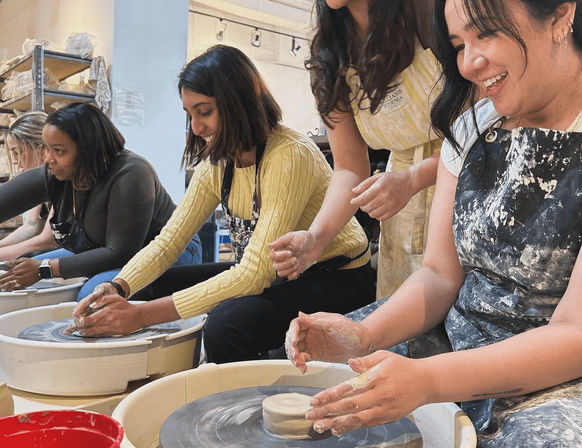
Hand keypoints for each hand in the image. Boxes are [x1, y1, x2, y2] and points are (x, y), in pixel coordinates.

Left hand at [0, 258, 40, 290]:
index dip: (1, 276)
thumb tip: (6, 262)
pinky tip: (8, 289)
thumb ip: (14, 262)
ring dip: (4, 286)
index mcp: (16, 269)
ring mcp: (20, 280)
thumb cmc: (34, 264)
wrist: (42, 269)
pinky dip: (11, 288)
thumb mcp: (23, 260)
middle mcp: (16, 275)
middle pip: (5, 279)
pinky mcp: (24, 284)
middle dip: (1, 281)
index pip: (5, 273)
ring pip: (9, 284)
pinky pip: (15, 287)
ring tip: (1, 287)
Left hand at [72, 286, 140, 335]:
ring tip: (80, 332)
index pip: (89, 316)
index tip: (76, 321)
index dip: (81, 320)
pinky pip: (102, 333)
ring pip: (94, 330)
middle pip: (90, 324)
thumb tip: (92, 304)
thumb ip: (103, 299)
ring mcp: (111, 325)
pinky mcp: (114, 331)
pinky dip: (94, 334)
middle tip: (75, 328)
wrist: (139, 315)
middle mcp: (108, 318)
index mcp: (107, 310)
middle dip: (81, 326)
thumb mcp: (116, 298)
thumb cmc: (127, 307)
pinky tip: (90, 333)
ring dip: (86, 331)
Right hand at [269, 231, 321, 279]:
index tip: (290, 252)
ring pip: (281, 274)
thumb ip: (280, 241)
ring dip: (289, 269)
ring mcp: (288, 265)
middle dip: (286, 264)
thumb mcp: (292, 236)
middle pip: (276, 267)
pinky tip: (300, 266)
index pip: (272, 257)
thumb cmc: (303, 238)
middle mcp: (281, 258)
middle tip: (295, 258)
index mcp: (279, 250)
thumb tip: (269, 245)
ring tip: (297, 262)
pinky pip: (290, 277)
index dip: (280, 256)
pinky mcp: (295, 271)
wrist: (316, 243)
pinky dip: (295, 273)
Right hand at [285, 311, 371, 372]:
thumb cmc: (351, 330)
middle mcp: (311, 331)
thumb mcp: (334, 323)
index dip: (292, 333)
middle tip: (295, 356)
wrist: (363, 345)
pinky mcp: (316, 354)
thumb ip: (316, 321)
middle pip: (293, 338)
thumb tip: (300, 314)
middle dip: (291, 347)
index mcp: (314, 321)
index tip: (294, 341)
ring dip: (294, 357)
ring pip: (296, 349)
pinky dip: (300, 363)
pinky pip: (303, 358)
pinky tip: (303, 368)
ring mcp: (312, 343)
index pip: (296, 325)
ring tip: (299, 364)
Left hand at [306, 351, 429, 435]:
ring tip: (319, 426)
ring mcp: (384, 409)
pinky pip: (366, 424)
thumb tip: (350, 363)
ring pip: (357, 419)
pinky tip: (337, 429)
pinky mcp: (387, 418)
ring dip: (336, 423)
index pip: (349, 388)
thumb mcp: (384, 356)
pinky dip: (350, 428)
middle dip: (327, 412)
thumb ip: (366, 360)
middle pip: (349, 407)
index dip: (330, 396)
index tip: (315, 400)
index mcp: (377, 378)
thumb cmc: (403, 367)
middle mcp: (380, 396)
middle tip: (310, 415)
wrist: (426, 382)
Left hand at [351, 171, 413, 220]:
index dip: (356, 201)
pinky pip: (381, 218)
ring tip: (370, 206)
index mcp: (379, 187)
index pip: (363, 198)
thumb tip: (353, 191)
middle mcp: (385, 197)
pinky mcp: (395, 210)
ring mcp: (391, 205)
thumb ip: (365, 184)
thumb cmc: (391, 179)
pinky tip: (377, 209)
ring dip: (369, 211)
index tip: (352, 201)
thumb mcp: (377, 177)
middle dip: (362, 206)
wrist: (409, 183)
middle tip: (362, 203)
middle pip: (367, 208)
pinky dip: (377, 215)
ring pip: (373, 214)